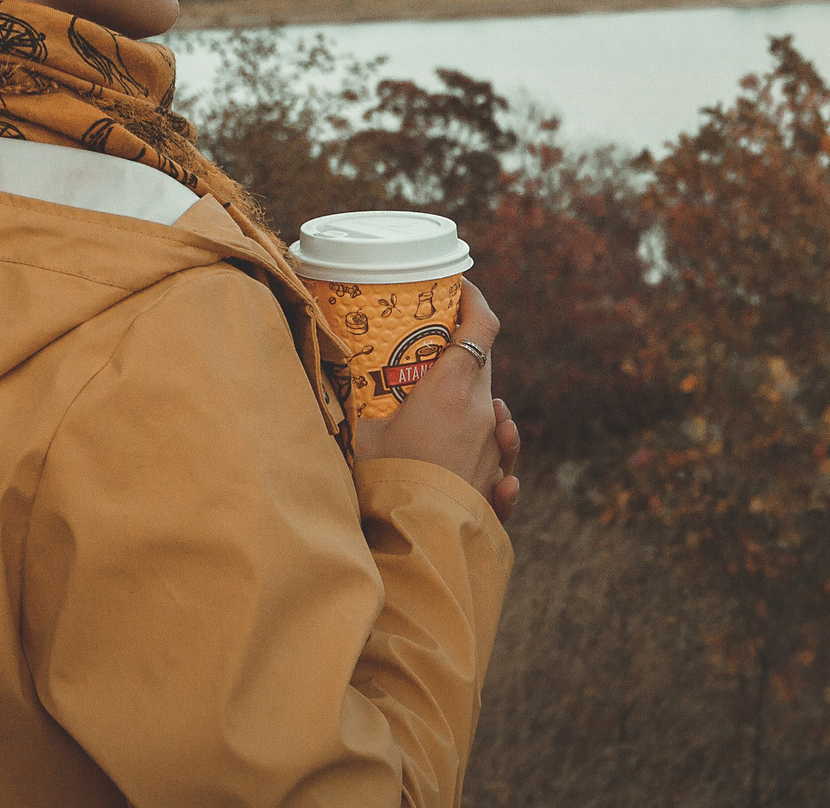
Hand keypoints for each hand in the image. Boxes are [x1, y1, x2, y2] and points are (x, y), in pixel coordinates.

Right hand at [353, 279, 522, 522]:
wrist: (416, 542)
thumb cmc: (385, 482)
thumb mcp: (363, 434)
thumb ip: (357, 405)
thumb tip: (327, 380)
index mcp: (452, 389)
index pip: (482, 326)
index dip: (475, 300)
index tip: (459, 288)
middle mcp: (483, 411)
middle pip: (485, 363)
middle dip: (463, 350)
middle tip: (434, 349)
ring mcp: (495, 446)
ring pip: (494, 407)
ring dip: (476, 400)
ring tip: (454, 406)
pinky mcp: (498, 479)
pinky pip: (503, 454)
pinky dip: (493, 447)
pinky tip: (486, 459)